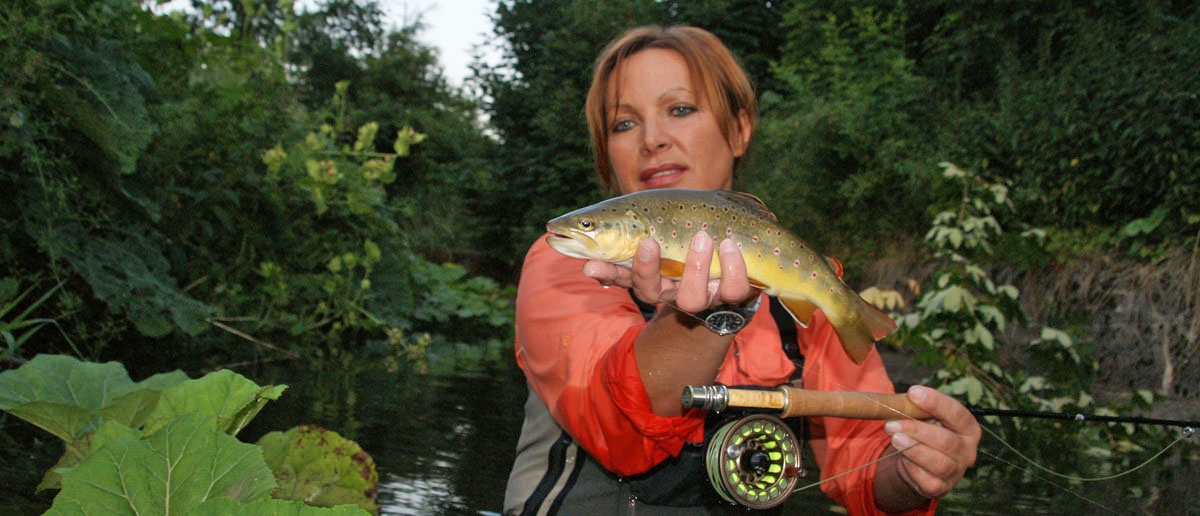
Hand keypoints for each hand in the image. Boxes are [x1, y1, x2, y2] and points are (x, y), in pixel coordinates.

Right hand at [582, 231, 752, 311]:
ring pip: (693, 297)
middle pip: (652, 291)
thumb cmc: (701, 236)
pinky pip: (734, 288)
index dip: (605, 271)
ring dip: (696, 267)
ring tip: (703, 236)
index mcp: (653, 273)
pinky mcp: (733, 293)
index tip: (590, 263)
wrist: (747, 256)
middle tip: (647, 241)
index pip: (621, 275)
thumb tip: (596, 219)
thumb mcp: (669, 225)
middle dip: (646, 269)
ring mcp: (703, 295)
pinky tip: (730, 245)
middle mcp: (674, 290)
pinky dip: (733, 267)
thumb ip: (640, 224)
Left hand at [880, 385, 979, 505]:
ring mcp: (957, 471)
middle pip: (946, 441)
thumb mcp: (921, 416)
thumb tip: (896, 400)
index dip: (935, 402)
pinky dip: (912, 468)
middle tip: (892, 424)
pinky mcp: (942, 487)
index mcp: (968, 428)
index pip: (957, 413)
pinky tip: (902, 459)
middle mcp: (968, 450)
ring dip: (914, 449)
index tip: (913, 392)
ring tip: (895, 439)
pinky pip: (927, 479)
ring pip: (939, 463)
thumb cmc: (922, 432)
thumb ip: (914, 407)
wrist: (916, 464)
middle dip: (916, 430)